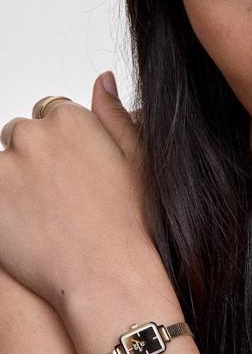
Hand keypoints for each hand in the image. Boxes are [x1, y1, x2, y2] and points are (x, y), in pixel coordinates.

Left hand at [0, 72, 154, 309]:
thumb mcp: (136, 158)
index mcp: (71, 119)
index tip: (72, 171)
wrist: (104, 273)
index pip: (50, 114)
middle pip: (20, 135)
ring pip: (2, 165)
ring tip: (44, 215)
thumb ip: (113, 113)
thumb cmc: (127, 220)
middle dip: (34, 159)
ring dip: (15, 182)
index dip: (63, 144)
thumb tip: (102, 80)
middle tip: (59, 196)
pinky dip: (5, 207)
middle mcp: (33, 136)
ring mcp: (4, 167)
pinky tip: (27, 227)